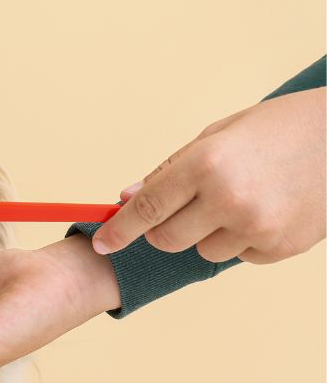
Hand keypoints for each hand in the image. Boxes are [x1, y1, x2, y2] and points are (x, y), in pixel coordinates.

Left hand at [93, 87, 325, 263]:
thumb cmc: (281, 127)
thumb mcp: (220, 134)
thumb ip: (171, 169)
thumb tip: (127, 198)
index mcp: (205, 164)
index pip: (145, 209)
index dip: (118, 230)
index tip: (102, 243)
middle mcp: (227, 199)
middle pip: (165, 239)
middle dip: (162, 229)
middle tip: (184, 208)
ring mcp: (256, 228)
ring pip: (202, 250)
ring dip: (209, 232)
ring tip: (243, 198)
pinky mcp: (280, 248)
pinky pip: (240, 255)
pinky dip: (245, 238)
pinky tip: (269, 208)